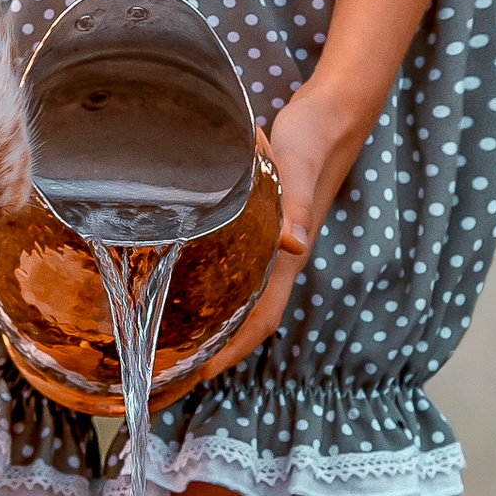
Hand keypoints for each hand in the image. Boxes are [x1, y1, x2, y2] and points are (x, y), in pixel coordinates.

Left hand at [193, 84, 366, 379]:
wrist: (330, 116)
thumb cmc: (312, 141)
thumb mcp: (298, 169)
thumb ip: (294, 204)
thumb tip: (295, 244)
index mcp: (285, 256)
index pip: (260, 319)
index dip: (232, 352)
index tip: (196, 379)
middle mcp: (275, 259)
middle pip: (244, 320)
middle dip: (211, 353)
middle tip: (165, 374)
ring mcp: (267, 246)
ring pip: (237, 299)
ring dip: (208, 326)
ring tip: (166, 346)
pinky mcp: (258, 227)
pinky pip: (230, 271)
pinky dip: (207, 290)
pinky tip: (177, 289)